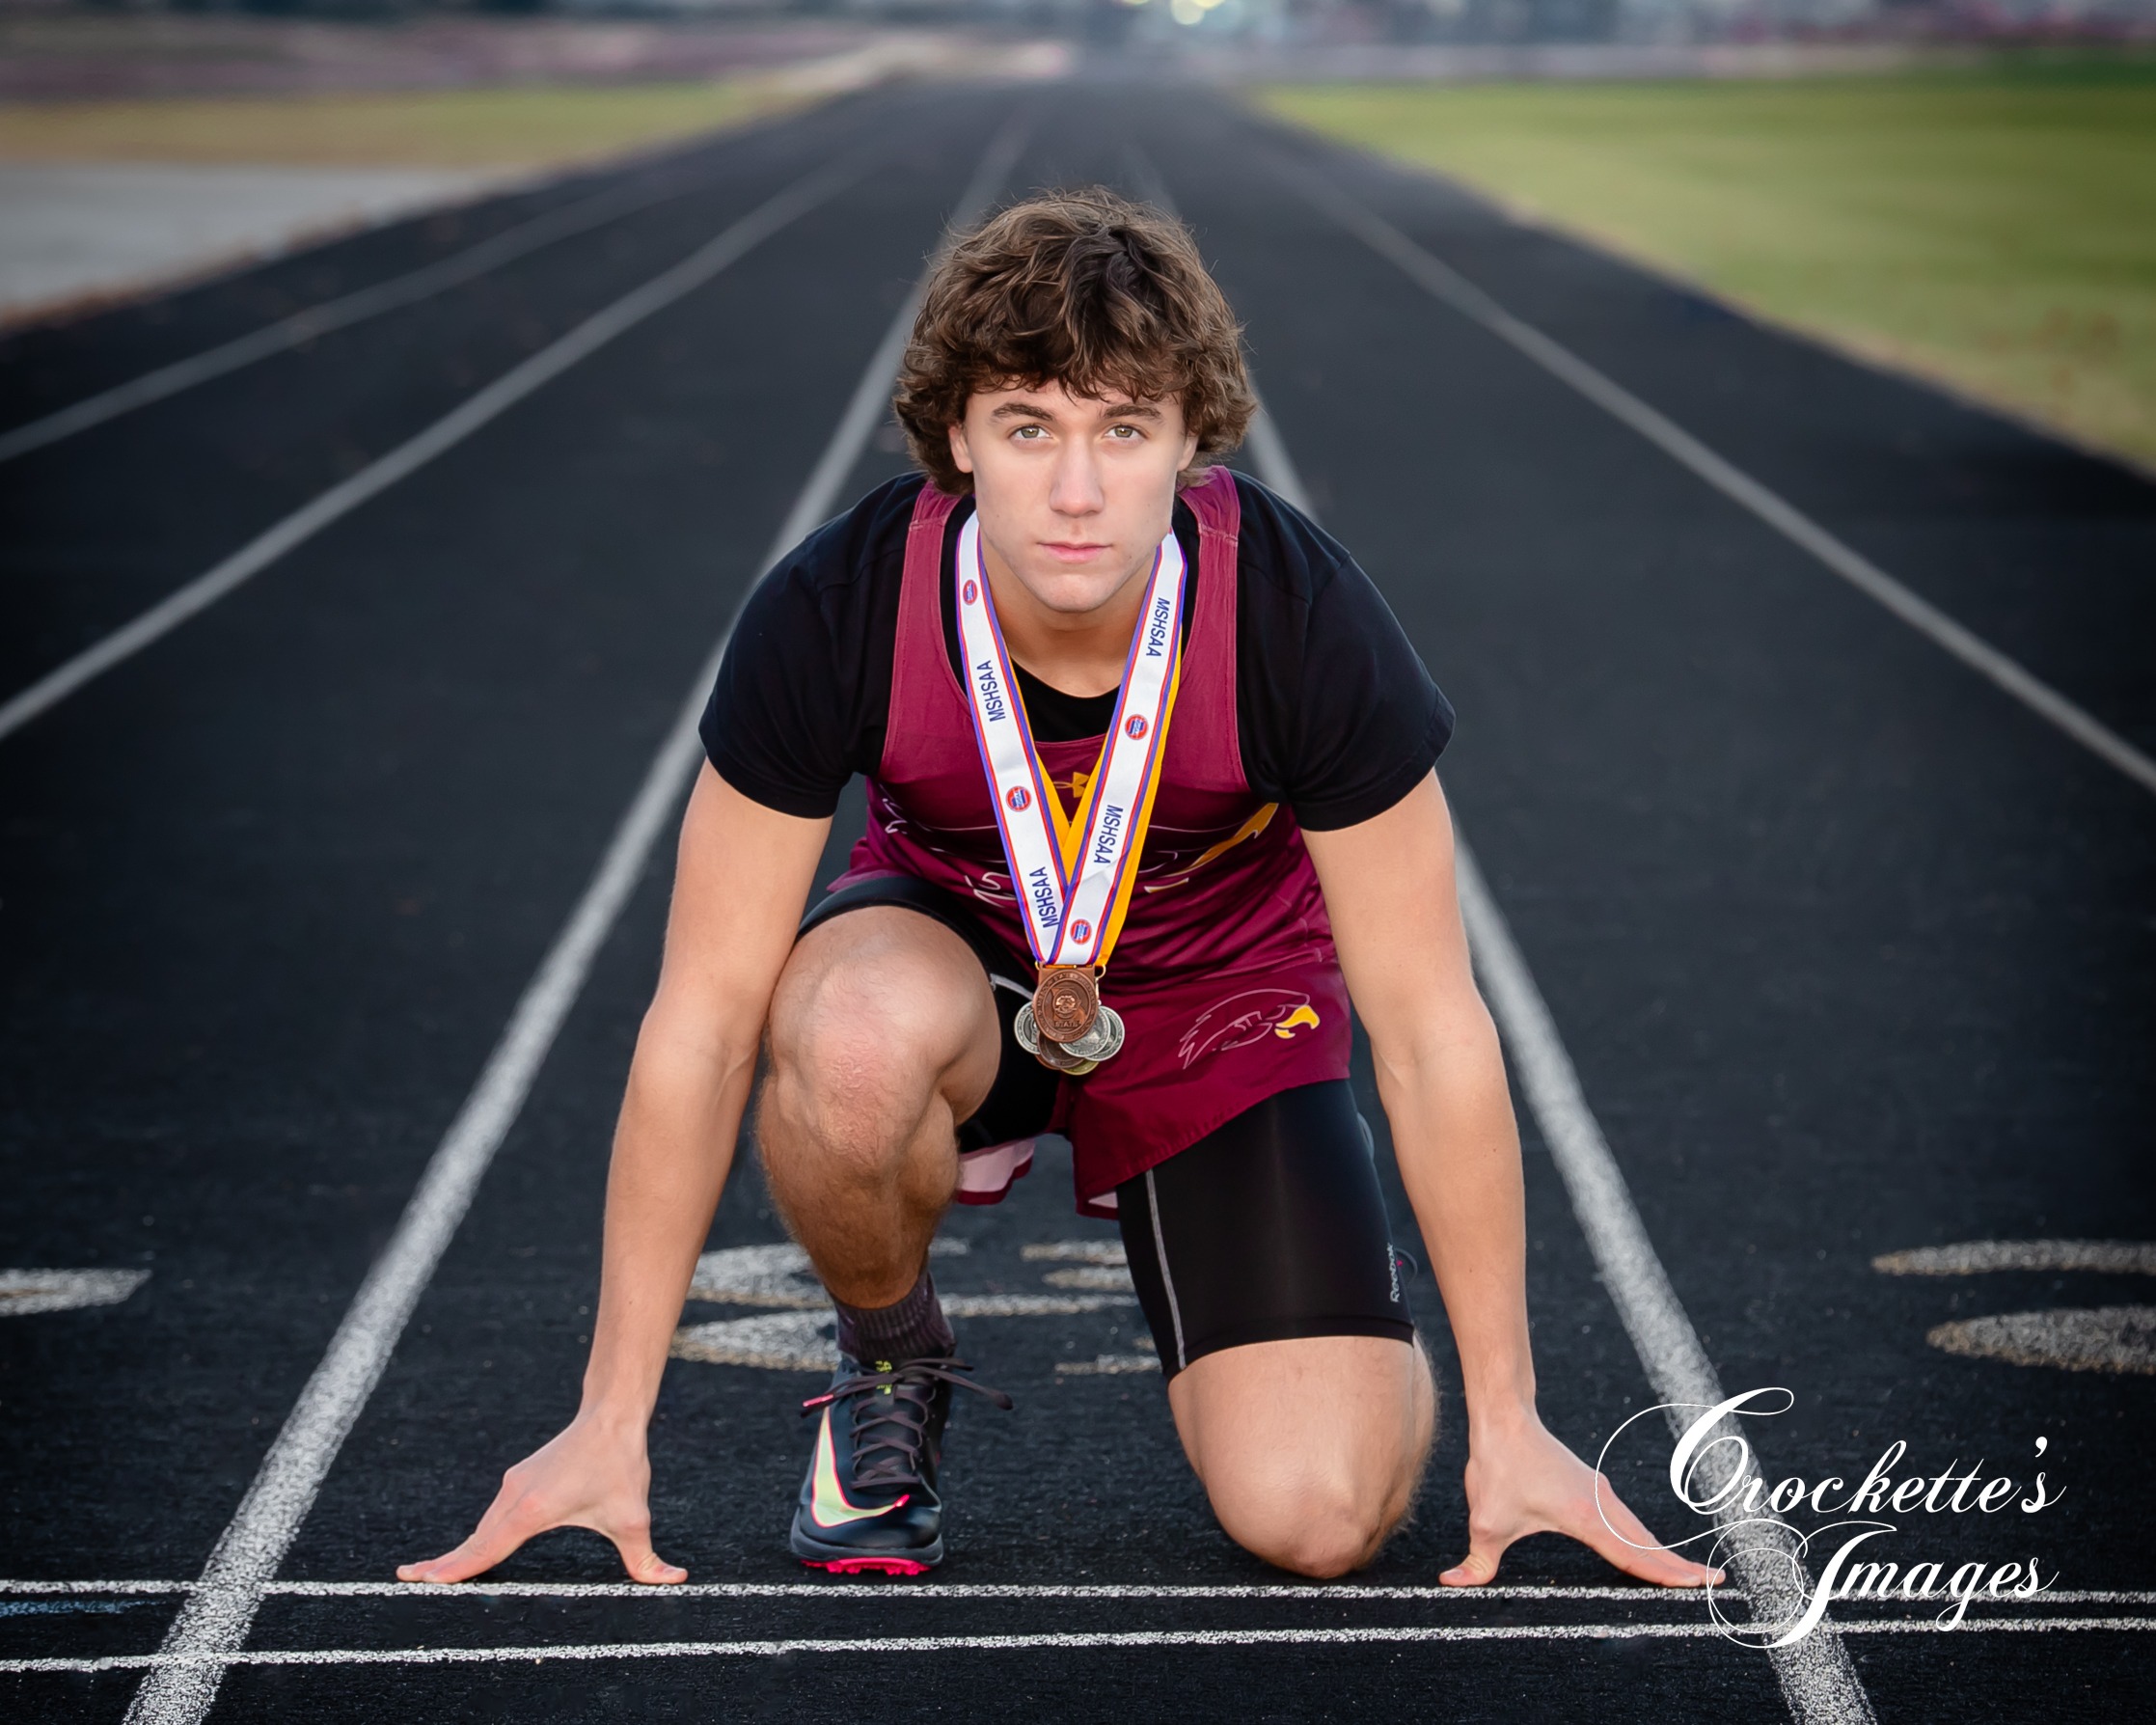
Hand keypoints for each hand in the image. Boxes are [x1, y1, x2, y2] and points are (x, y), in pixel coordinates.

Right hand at [397, 1413, 685, 1586]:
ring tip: (432, 1574)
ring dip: (462, 1550)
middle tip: (409, 1583)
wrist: (612, 1414)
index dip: (452, 1570)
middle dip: (444, 1565)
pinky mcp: (520, 1479)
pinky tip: (474, 1549)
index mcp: (530, 1511)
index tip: (419, 1581)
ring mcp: (514, 1486)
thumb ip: (647, 1558)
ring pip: (483, 1527)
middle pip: (474, 1541)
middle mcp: (514, 1497)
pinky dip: (480, 1535)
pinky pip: (494, 1515)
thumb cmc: (621, 1464)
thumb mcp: (633, 1517)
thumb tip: (674, 1580)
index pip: (483, 1550)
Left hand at [1442, 1413, 1719, 1588]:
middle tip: (1714, 1585)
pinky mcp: (1591, 1487)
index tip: (1701, 1585)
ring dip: (1661, 1553)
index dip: (1667, 1574)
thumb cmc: (1498, 1466)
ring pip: (1638, 1531)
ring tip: (1689, 1574)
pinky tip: (1646, 1548)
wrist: (1504, 1417)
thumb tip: (1451, 1584)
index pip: (1634, 1555)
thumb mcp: (1484, 1522)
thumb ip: (1475, 1562)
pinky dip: (1642, 1538)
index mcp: (1586, 1517)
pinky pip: (1625, 1520)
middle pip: (1647, 1544)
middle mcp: (1601, 1504)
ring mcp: (1599, 1493)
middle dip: (1679, 1567)